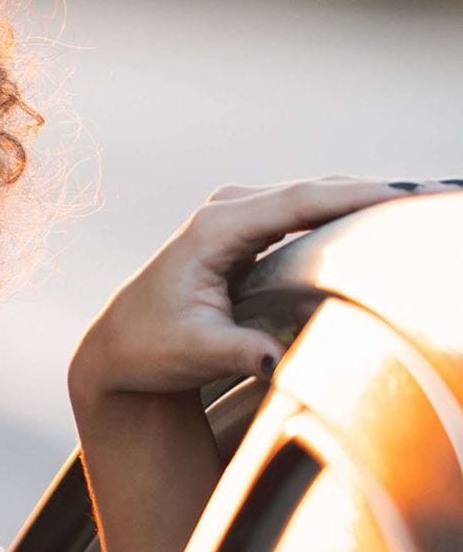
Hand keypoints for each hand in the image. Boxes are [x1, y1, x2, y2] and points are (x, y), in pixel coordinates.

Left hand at [69, 175, 456, 402]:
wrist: (119, 347)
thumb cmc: (151, 347)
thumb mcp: (194, 351)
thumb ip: (241, 351)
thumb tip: (282, 359)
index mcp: (214, 230)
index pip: (296, 203)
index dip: (351, 196)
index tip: (403, 194)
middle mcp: (226, 212)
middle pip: (314, 191)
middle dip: (375, 192)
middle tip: (437, 196)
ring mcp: (238, 216)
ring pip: (315, 198)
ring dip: (367, 198)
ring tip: (425, 203)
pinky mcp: (251, 230)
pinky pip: (309, 212)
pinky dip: (348, 212)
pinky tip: (389, 218)